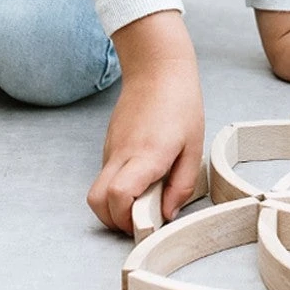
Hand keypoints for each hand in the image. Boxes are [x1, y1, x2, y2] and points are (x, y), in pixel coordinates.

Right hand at [86, 11, 204, 232]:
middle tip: (142, 218)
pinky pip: (106, 175)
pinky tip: (142, 176)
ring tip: (146, 196)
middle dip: (114, 221)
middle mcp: (121, 154)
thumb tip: (167, 214)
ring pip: (98, 189)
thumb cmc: (180, 103)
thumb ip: (181, 186)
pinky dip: (118, 186)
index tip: (147, 222)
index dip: (127, 219)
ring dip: (116, 204)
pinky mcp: (109, 144)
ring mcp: (111, 148)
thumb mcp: (193, 147)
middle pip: (96, 202)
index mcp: (146, 155)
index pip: (117, 197)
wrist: (157, 68)